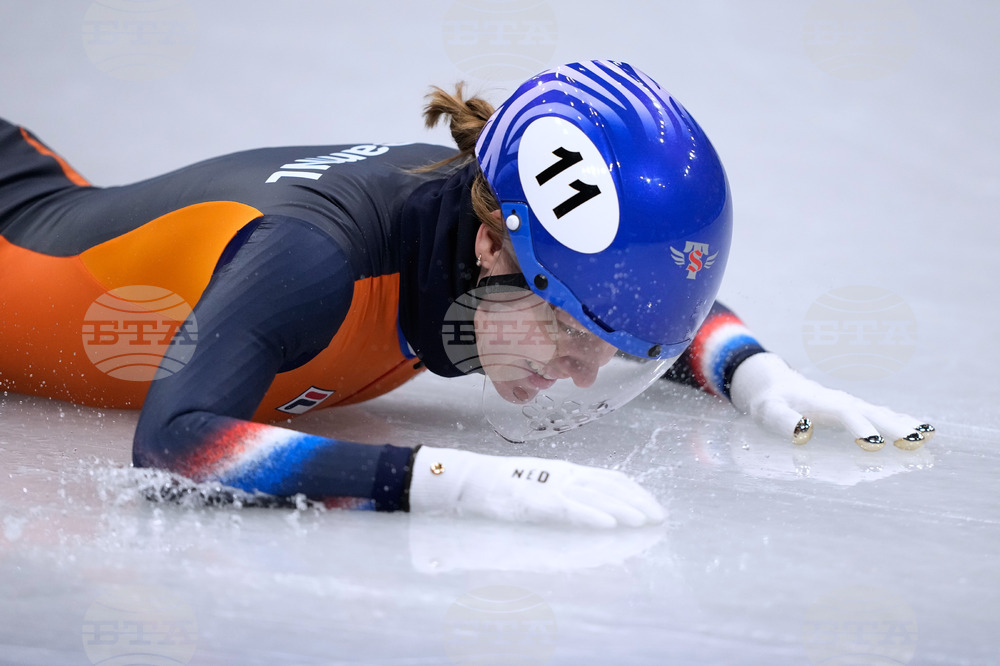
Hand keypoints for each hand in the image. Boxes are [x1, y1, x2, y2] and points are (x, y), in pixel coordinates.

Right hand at [408, 446, 664, 527]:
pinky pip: (569, 507)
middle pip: (609, 486)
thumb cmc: (502, 490)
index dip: (635, 492)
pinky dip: (592, 515)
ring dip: (622, 508)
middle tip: (659, 518)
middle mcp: (563, 475)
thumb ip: (566, 501)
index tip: (654, 508)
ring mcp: (549, 485)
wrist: (468, 482)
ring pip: (594, 495)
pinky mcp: (534, 500)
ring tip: (643, 521)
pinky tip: (609, 524)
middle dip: (637, 502)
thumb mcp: (541, 492)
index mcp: (566, 472)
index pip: (610, 479)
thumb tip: (595, 515)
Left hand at [729, 352, 934, 450]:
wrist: (774, 384)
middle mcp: (843, 402)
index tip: (874, 444)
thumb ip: (783, 420)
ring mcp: (851, 406)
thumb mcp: (770, 411)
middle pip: (873, 413)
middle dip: (894, 427)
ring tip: (928, 437)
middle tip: (917, 441)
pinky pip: (881, 416)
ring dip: (903, 425)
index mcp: (824, 403)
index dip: (860, 427)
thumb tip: (803, 431)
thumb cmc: (771, 402)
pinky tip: (919, 431)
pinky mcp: (854, 411)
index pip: (847, 415)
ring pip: (881, 414)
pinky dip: (899, 422)